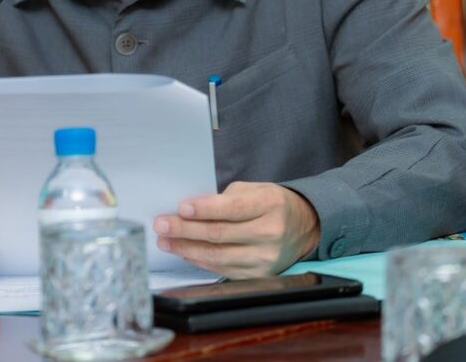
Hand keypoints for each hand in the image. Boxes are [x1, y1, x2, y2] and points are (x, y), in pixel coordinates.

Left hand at [153, 181, 320, 277]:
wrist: (304, 227)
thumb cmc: (272, 204)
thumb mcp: (255, 189)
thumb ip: (225, 198)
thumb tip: (190, 210)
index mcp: (270, 205)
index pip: (232, 209)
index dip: (204, 209)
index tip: (181, 208)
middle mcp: (269, 233)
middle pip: (220, 234)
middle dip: (185, 229)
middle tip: (162, 224)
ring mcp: (265, 258)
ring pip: (217, 256)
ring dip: (186, 248)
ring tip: (165, 241)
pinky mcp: (259, 275)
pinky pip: (222, 269)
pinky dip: (200, 261)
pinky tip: (185, 252)